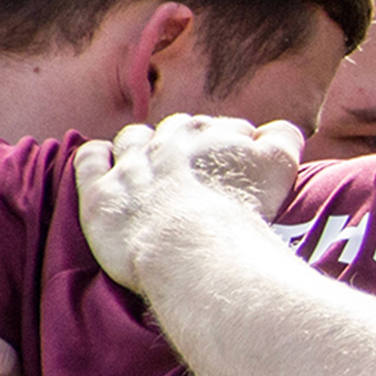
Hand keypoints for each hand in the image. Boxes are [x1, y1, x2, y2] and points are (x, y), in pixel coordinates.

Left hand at [76, 114, 301, 292]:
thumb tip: (276, 130)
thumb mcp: (281, 165)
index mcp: (210, 132)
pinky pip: (91, 159)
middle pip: (177, 130)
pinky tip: (107, 162)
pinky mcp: (101, 193)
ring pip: (133, 139)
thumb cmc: (241, 208)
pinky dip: (98, 156)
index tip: (241, 168)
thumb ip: (284, 137)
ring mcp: (131, 165)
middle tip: (200, 169)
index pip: (224, 129)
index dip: (235, 147)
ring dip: (142, 145)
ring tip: (153, 164)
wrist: (193, 246)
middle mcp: (167, 141)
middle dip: (188, 142)